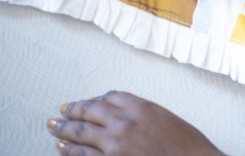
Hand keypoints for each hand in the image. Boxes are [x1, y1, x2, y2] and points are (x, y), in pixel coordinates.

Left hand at [47, 91, 223, 155]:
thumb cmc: (187, 145)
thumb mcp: (167, 119)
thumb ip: (145, 114)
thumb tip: (127, 116)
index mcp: (141, 107)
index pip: (109, 97)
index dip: (94, 99)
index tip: (87, 101)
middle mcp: (124, 122)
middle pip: (90, 111)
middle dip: (73, 110)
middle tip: (63, 110)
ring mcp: (115, 144)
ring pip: (81, 132)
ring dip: (64, 129)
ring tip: (54, 126)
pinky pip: (82, 155)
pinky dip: (69, 150)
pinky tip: (61, 147)